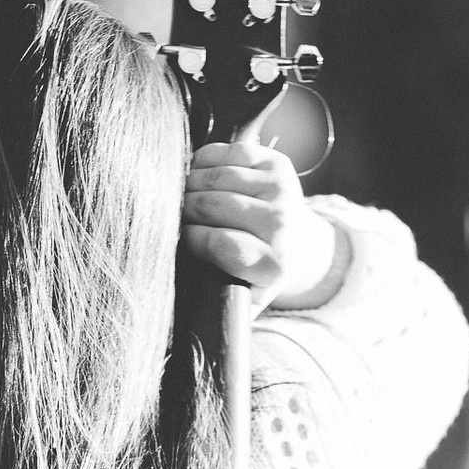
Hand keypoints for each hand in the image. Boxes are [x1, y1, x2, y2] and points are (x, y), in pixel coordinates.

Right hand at [181, 140, 336, 312]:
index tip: (181, 242)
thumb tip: (183, 314)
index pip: (218, 243)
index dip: (190, 239)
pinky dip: (202, 162)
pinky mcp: (276, 163)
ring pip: (213, 177)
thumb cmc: (255, 275)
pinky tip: (198, 176)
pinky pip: (225, 153)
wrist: (297, 246)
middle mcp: (282, 225)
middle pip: (211, 206)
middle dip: (182, 210)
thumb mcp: (240, 300)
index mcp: (273, 265)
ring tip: (181, 198)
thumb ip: (215, 306)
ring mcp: (281, 190)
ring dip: (187, 185)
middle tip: (171, 217)